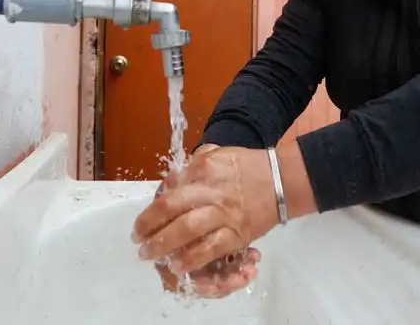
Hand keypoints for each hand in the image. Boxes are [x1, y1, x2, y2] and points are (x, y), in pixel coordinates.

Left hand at [134, 146, 279, 296]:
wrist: (282, 179)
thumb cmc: (248, 166)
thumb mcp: (219, 155)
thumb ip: (195, 165)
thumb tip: (173, 180)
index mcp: (202, 169)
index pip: (168, 189)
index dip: (151, 208)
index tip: (142, 220)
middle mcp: (210, 190)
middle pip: (170, 209)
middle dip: (148, 226)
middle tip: (137, 239)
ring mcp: (224, 213)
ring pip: (185, 230)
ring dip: (162, 245)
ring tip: (149, 254)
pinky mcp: (237, 233)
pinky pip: (209, 248)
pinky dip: (191, 258)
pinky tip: (178, 264)